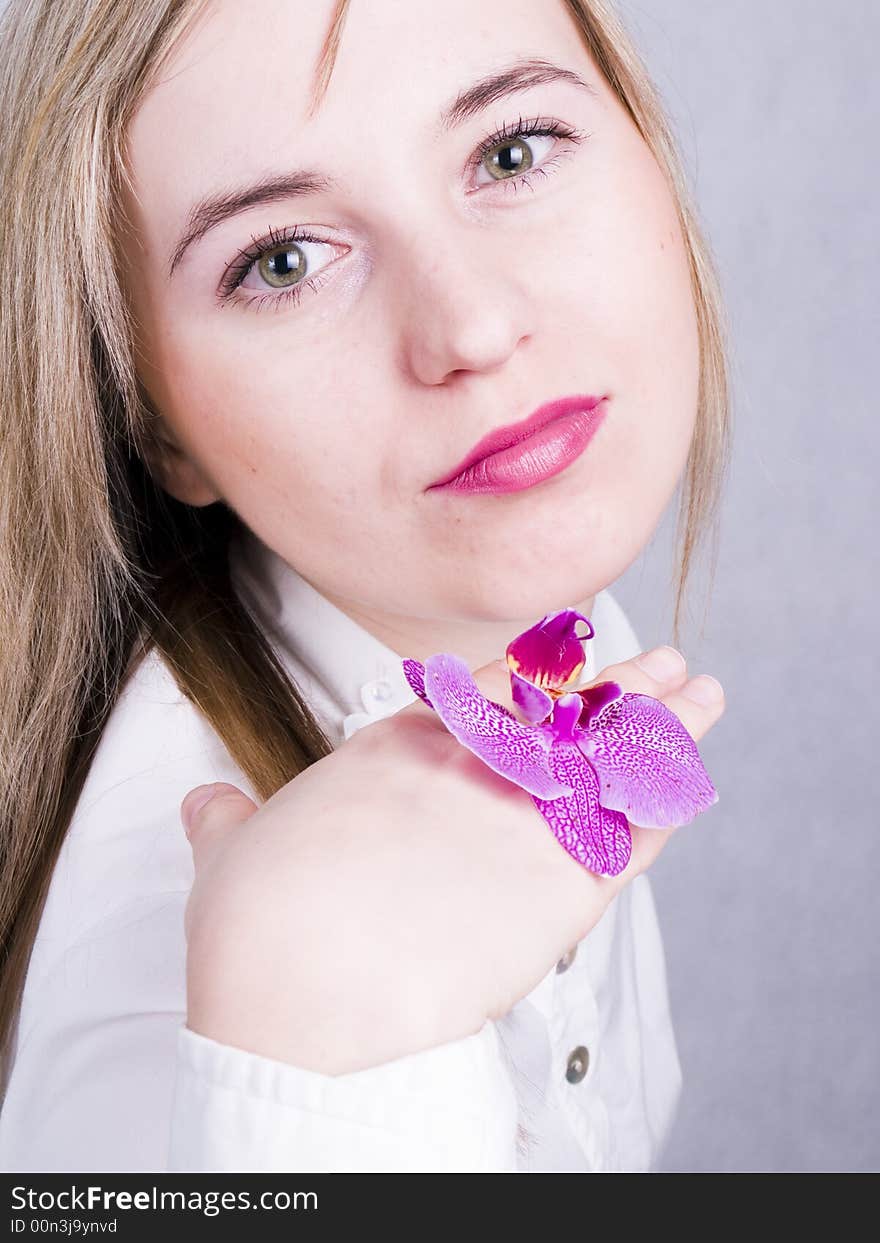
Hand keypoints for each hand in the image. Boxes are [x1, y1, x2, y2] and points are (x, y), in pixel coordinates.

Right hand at [180, 646, 723, 1072]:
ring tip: (700, 695)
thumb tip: (207, 805)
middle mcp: (466, 769)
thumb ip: (229, 821)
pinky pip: (633, 830)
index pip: (481, 694)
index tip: (566, 663)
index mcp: (395, 752)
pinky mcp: (563, 885)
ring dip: (663, 723)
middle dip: (616, 685)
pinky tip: (692, 779)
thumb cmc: (261, 925)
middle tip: (661, 664)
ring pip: (610, 756)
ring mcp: (521, 819)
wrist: (301, 989)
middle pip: (562, 712)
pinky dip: (666, 800)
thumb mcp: (232, 854)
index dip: (532, 676)